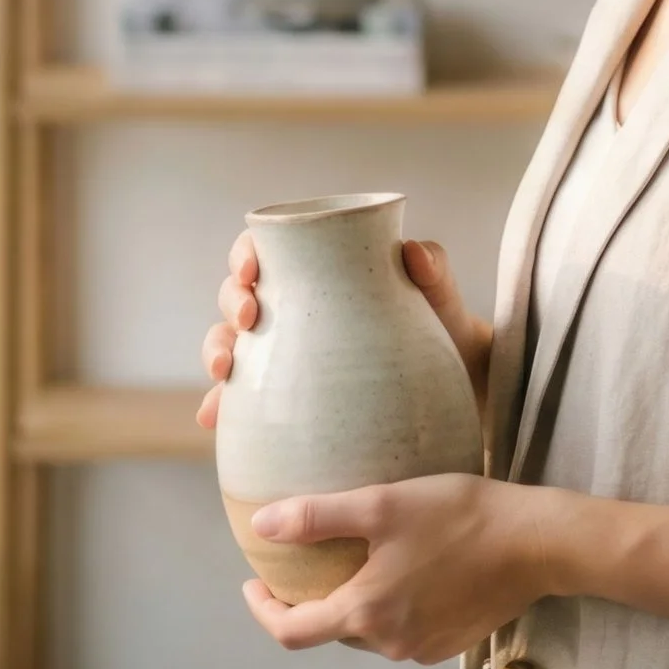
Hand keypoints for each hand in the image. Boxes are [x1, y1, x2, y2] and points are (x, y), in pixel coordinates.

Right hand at [197, 230, 490, 431]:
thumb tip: (411, 252)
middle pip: (238, 293)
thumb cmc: (442, 326)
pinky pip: (243, 399)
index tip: (252, 271)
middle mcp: (293, 309)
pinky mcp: (287, 396)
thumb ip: (433, 270)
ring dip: (217, 350)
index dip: (245, 253)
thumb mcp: (440, 297)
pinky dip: (220, 405)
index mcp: (319, 270)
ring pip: (231, 342)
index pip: (267, 249)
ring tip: (225, 371)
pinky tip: (212, 419)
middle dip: (230, 301)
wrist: (456, 384)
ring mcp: (285, 354)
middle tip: (249, 319)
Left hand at [243, 474, 565, 663]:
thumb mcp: (383, 503)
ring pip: (370, 629)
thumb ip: (317, 517)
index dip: (264, 610)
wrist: (538, 543)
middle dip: (313, 600)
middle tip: (308, 560)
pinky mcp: (451, 643)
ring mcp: (422, 649)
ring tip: (362, 557)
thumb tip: (262, 525)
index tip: (254, 583)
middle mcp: (390, 643)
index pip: (291, 632)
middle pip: (332, 629)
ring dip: (357, 601)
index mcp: (366, 613)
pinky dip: (393, 605)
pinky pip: (404, 629)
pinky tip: (408, 568)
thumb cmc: (461, 516)